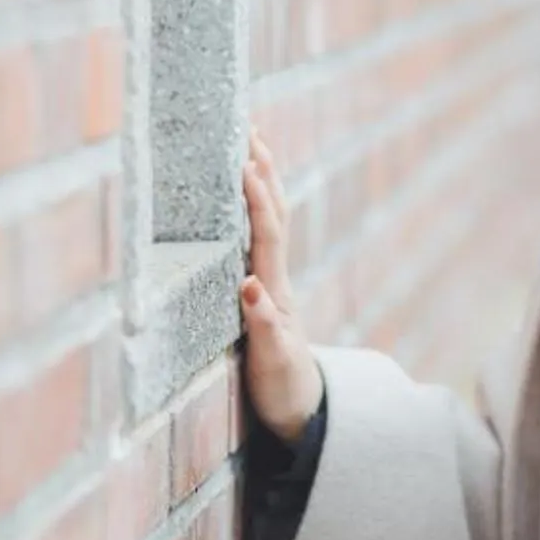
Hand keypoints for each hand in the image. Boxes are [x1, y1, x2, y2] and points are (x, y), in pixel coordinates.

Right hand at [238, 126, 323, 443]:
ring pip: (270, 222)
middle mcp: (274, 279)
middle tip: (249, 129)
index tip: (246, 163)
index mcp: (274, 291)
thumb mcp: (271, 362)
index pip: (268, 235)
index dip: (258, 200)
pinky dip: (252, 207)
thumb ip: (261, 325)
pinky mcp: (261, 290)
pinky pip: (257, 237)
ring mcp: (270, 282)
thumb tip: (249, 286)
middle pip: (274, 214)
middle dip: (264, 171)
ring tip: (250, 143)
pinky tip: (240, 192)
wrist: (299, 410)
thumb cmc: (282, 389)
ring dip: (263, 180)